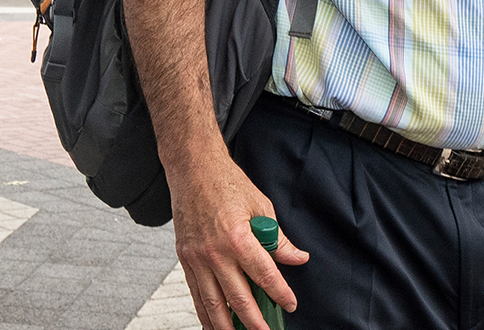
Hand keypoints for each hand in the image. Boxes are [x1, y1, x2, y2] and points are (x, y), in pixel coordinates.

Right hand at [171, 153, 308, 329]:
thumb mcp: (260, 206)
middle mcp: (215, 253)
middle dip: (255, 321)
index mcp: (238, 238)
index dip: (280, 294)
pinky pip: (196, 293)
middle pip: (239, 297)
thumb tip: (298, 258)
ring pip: (214, 303)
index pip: (264, 275)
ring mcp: (197, 258)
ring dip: (227, 326)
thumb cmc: (227, 184)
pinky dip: (205, 313)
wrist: (192, 170)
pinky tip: (213, 325)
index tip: (290, 304)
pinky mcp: (185, 259)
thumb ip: (277, 239)